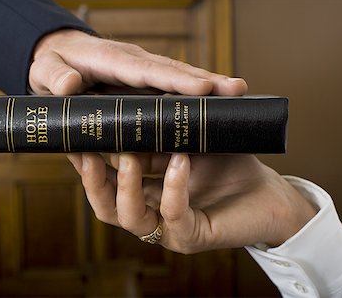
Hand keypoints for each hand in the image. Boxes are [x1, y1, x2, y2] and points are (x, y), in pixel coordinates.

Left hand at [29, 29, 246, 94]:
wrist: (56, 59)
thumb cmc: (51, 67)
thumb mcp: (44, 72)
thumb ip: (54, 75)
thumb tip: (68, 85)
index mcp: (111, 61)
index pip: (147, 71)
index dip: (175, 80)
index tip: (203, 89)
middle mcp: (133, 62)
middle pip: (173, 71)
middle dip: (205, 81)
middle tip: (238, 89)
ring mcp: (141, 70)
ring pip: (178, 77)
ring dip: (208, 85)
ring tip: (237, 93)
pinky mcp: (143, 81)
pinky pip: (171, 85)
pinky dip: (193, 92)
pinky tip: (213, 101)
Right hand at [67, 153, 317, 252]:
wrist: (266, 191)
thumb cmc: (227, 163)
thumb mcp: (185, 141)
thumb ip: (160, 132)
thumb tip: (130, 104)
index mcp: (143, 191)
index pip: (104, 181)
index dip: (86, 161)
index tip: (75, 136)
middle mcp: (149, 212)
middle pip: (105, 206)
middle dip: (92, 179)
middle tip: (87, 149)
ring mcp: (167, 228)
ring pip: (129, 218)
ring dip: (125, 185)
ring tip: (130, 156)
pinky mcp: (191, 237)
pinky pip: (173, 214)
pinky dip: (173, 186)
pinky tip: (179, 161)